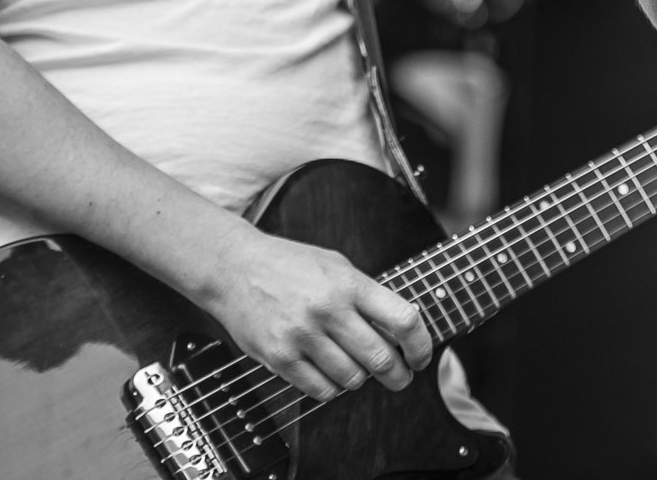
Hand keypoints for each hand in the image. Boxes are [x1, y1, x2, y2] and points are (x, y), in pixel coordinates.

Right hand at [200, 227, 432, 400]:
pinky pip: (321, 390)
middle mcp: (328, 309)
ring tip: (354, 367)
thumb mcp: (336, 266)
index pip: (404, 319)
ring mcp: (302, 335)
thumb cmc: (289, 265)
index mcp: (348, 283)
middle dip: (398, 375)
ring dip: (360, 379)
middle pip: (382, 358)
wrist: (233, 267)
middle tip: (400, 378)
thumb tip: (402, 330)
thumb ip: (367, 295)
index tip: (422, 357)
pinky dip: (332, 388)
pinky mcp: (279, 358)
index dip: (422, 345)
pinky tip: (329, 374)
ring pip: (353, 379)